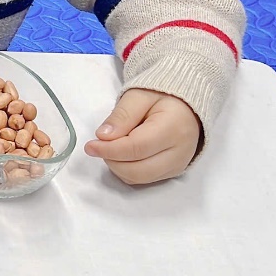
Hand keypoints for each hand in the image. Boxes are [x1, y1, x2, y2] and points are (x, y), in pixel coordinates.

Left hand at [83, 88, 200, 184]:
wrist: (186, 106)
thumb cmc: (162, 97)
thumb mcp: (138, 96)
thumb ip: (121, 116)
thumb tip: (103, 136)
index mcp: (173, 128)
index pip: (136, 148)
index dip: (109, 149)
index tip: (90, 145)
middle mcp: (179, 152)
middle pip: (137, 170)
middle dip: (111, 159)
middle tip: (99, 144)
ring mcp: (177, 165)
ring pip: (138, 178)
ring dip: (117, 166)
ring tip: (112, 145)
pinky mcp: (172, 172)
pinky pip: (143, 179)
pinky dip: (126, 170)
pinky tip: (123, 153)